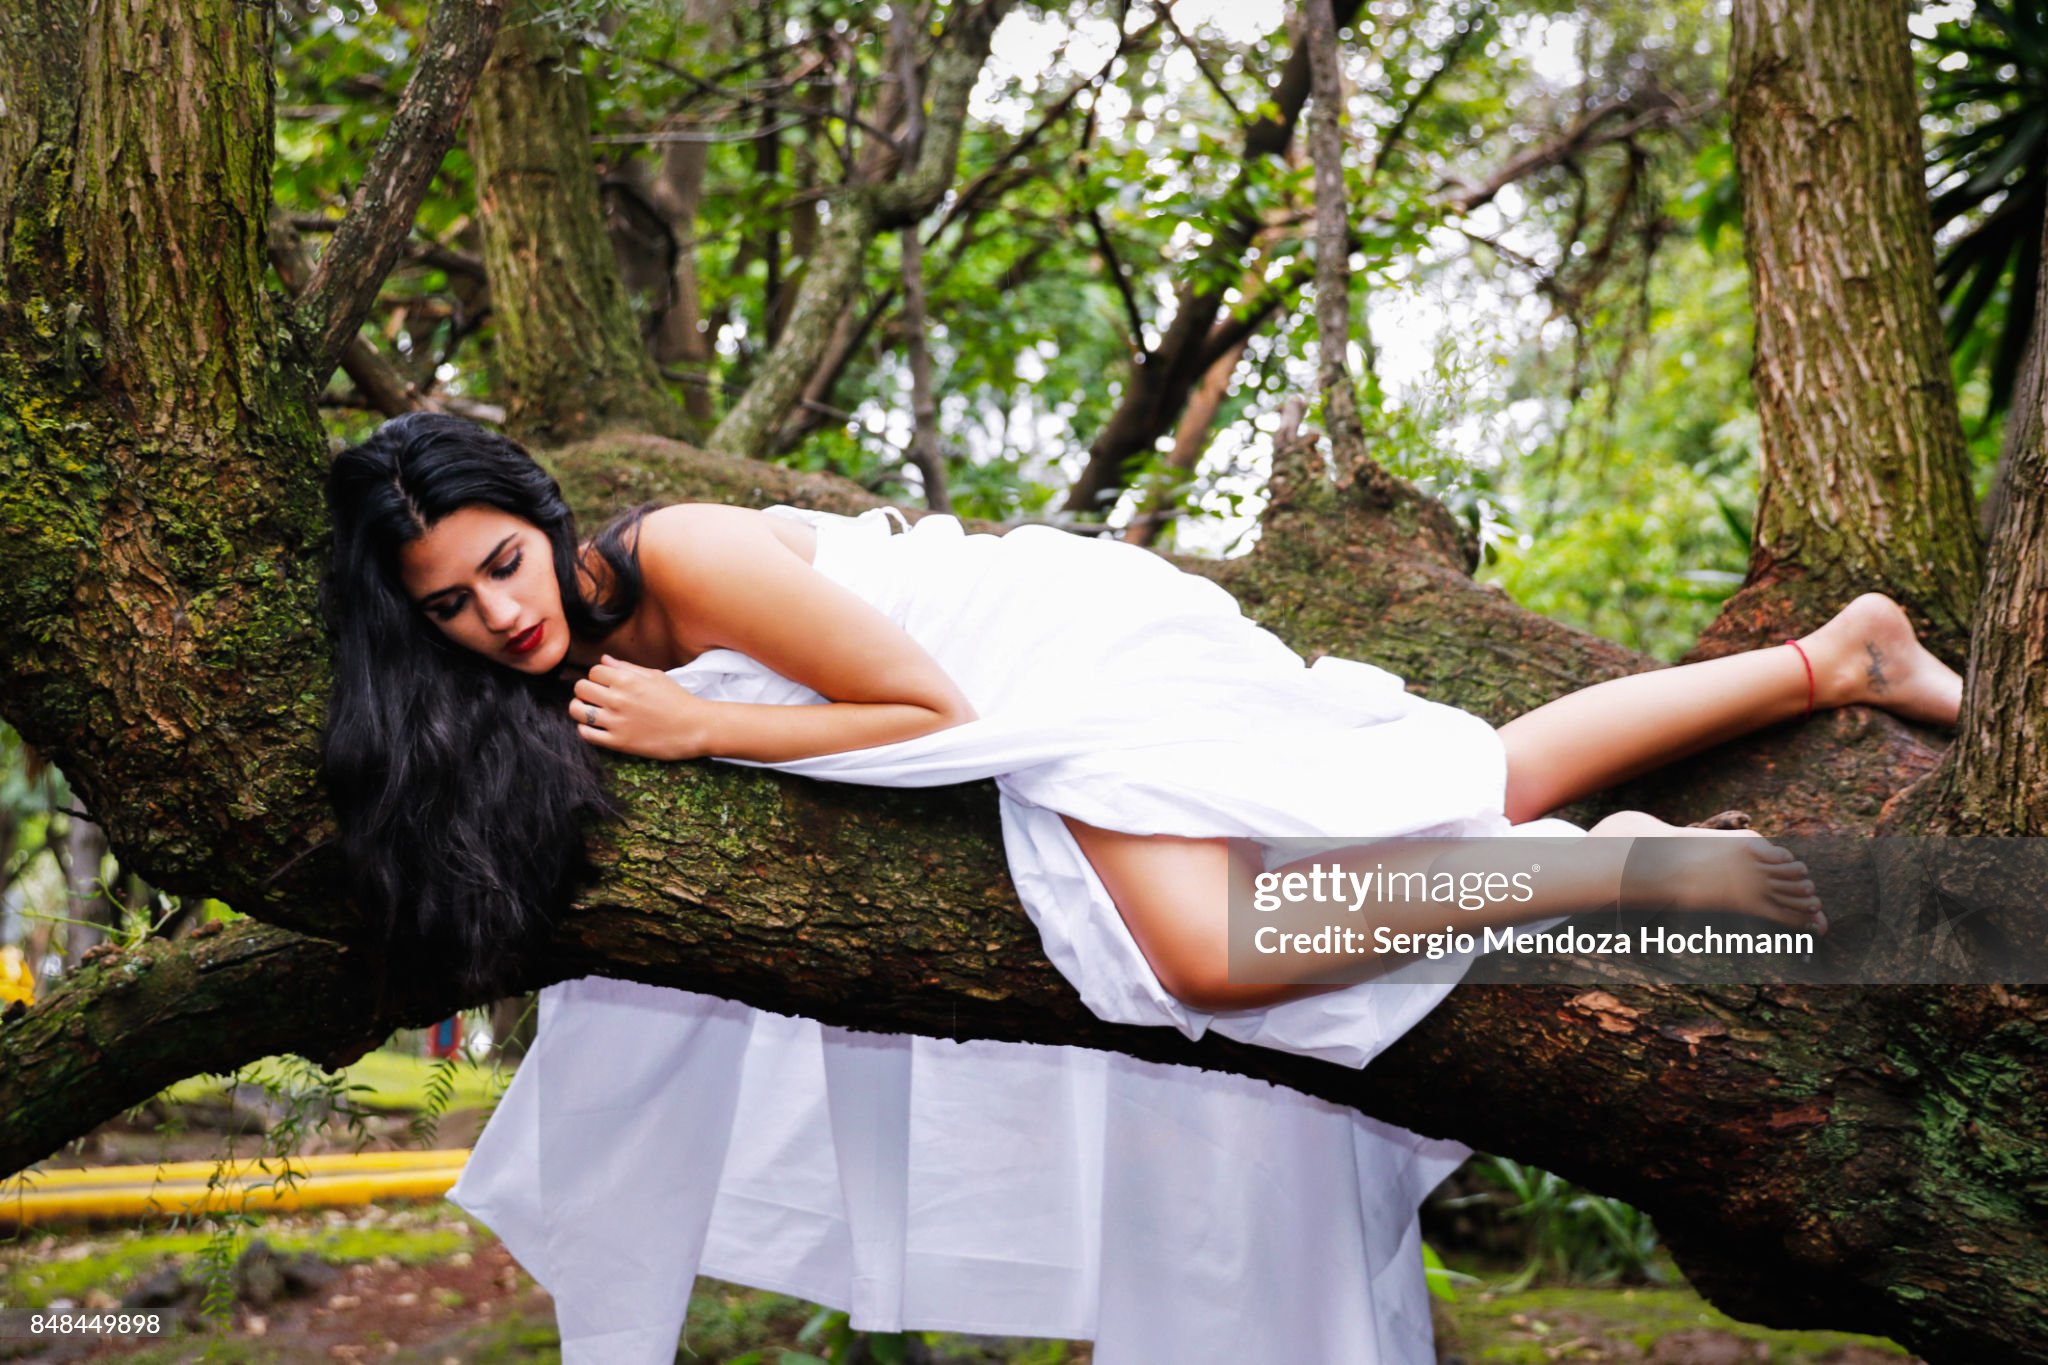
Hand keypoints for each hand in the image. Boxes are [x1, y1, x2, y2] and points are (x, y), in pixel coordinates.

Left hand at [571, 654, 711, 759]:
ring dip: (579, 709)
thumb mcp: (655, 676)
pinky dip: (585, 729)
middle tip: (595, 696)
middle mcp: (618, 699)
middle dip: (585, 690)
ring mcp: (616, 722)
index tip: (605, 683)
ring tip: (590, 710)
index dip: (598, 676)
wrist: (695, 728)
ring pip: (577, 710)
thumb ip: (627, 667)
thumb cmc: (678, 700)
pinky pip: (586, 734)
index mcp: (627, 680)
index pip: (593, 671)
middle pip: (581, 688)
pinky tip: (596, 727)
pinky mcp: (618, 742)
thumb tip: (604, 660)